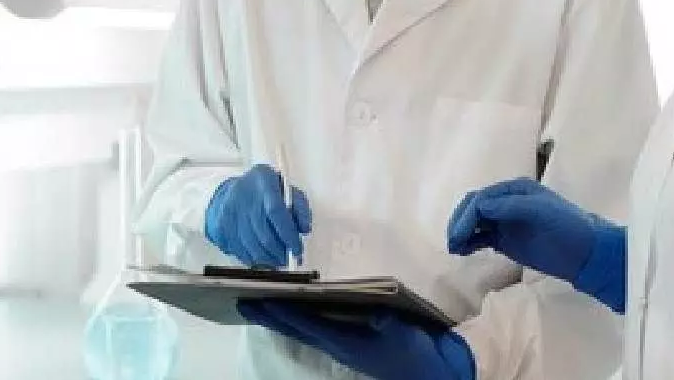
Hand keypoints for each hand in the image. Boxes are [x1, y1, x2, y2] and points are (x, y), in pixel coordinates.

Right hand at [204, 164, 311, 266]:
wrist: (235, 190)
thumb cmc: (265, 191)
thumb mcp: (287, 189)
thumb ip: (300, 207)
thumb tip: (304, 228)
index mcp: (263, 181)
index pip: (276, 211)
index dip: (288, 234)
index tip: (296, 248)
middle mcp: (244, 196)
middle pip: (264, 233)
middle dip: (280, 252)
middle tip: (289, 259)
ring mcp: (230, 212)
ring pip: (252, 246)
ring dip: (269, 259)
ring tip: (278, 261)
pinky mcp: (222, 226)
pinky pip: (240, 250)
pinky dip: (254, 259)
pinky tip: (262, 257)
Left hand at [239, 302, 475, 379]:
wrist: (431, 372)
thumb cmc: (415, 352)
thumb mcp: (404, 335)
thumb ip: (389, 325)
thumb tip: (376, 317)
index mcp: (347, 343)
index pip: (306, 325)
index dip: (283, 312)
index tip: (259, 301)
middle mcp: (338, 346)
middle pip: (296, 328)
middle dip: (270, 315)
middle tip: (243, 302)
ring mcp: (342, 346)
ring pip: (303, 330)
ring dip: (281, 317)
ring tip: (259, 303)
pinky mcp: (349, 344)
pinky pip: (316, 330)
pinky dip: (299, 319)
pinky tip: (292, 309)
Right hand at [446, 177, 609, 283]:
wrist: (587, 253)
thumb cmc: (567, 226)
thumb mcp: (540, 211)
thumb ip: (509, 206)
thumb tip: (479, 206)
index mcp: (514, 190)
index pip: (481, 199)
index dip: (467, 215)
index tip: (459, 234)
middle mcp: (506, 203)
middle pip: (474, 209)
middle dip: (460, 223)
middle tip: (452, 242)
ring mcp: (505, 222)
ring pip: (474, 223)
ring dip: (462, 232)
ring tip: (454, 248)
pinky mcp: (506, 240)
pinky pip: (482, 238)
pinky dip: (470, 242)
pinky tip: (463, 250)